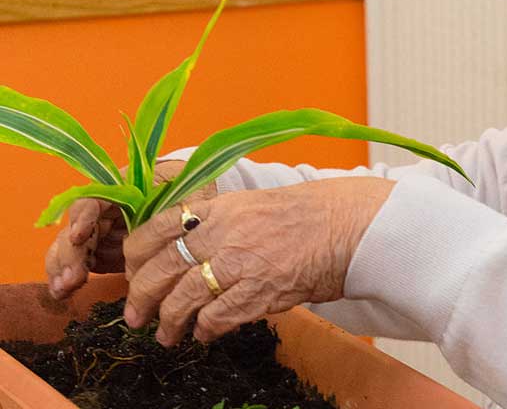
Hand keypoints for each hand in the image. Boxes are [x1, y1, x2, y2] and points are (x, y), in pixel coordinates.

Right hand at [45, 161, 213, 298]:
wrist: (199, 206)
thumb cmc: (192, 194)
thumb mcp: (185, 193)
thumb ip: (171, 207)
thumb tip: (166, 221)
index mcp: (121, 190)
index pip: (93, 200)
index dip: (83, 217)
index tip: (79, 236)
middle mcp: (105, 211)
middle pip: (76, 229)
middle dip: (69, 254)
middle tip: (71, 277)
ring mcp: (103, 233)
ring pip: (72, 248)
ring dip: (63, 268)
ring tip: (64, 288)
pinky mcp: (106, 253)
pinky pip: (81, 264)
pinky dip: (69, 277)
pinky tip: (63, 292)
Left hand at [121, 176, 392, 346]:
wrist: (344, 226)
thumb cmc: (303, 215)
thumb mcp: (250, 204)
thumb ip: (216, 222)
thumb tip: (184, 248)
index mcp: (215, 209)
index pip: (154, 229)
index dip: (134, 256)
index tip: (130, 271)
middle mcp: (220, 234)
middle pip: (160, 268)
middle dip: (140, 297)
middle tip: (134, 315)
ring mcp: (238, 263)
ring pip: (182, 298)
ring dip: (169, 322)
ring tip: (166, 335)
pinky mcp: (257, 291)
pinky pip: (216, 317)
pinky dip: (205, 330)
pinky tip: (204, 335)